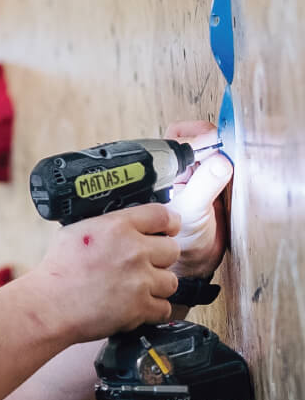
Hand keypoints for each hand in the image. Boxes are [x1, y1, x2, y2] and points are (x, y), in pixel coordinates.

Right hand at [29, 204, 180, 343]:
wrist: (50, 305)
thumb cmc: (58, 270)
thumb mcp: (78, 230)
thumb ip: (107, 225)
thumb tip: (126, 224)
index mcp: (118, 226)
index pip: (162, 216)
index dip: (169, 223)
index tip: (168, 230)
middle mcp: (133, 251)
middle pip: (172, 249)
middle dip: (161, 257)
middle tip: (146, 263)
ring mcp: (139, 280)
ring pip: (171, 281)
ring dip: (158, 285)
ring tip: (139, 287)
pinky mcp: (141, 307)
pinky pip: (165, 308)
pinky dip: (153, 309)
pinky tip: (138, 305)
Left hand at [164, 120, 231, 281]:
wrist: (195, 262)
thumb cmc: (181, 242)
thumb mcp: (191, 212)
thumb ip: (204, 186)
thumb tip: (220, 161)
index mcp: (164, 171)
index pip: (179, 139)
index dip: (199, 137)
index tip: (217, 141)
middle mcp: (178, 169)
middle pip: (195, 138)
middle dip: (211, 139)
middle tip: (226, 148)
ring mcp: (196, 175)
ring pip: (211, 149)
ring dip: (223, 151)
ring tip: (230, 161)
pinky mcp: (214, 184)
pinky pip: (225, 166)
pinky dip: (233, 165)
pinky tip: (235, 172)